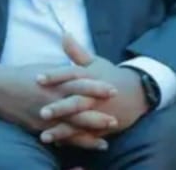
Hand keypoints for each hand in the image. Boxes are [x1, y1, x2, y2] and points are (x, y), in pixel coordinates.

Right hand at [0, 60, 117, 149]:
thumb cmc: (24, 75)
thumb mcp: (46, 68)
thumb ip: (64, 71)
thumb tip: (81, 68)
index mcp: (55, 81)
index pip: (80, 83)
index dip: (97, 86)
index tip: (114, 89)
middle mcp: (51, 97)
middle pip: (79, 106)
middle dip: (97, 114)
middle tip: (116, 118)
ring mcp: (45, 113)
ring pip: (71, 124)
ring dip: (89, 131)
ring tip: (107, 136)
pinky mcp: (38, 125)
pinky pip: (59, 135)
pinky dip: (74, 141)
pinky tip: (87, 145)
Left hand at [35, 36, 149, 147]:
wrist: (137, 93)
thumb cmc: (110, 76)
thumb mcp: (95, 63)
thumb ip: (77, 52)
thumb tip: (64, 35)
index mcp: (90, 76)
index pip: (71, 74)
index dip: (55, 76)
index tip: (37, 78)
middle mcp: (94, 95)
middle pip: (76, 101)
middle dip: (59, 107)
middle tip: (42, 112)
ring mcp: (99, 111)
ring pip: (80, 121)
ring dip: (63, 129)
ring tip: (45, 136)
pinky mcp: (103, 125)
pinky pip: (87, 134)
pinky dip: (74, 139)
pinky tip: (58, 142)